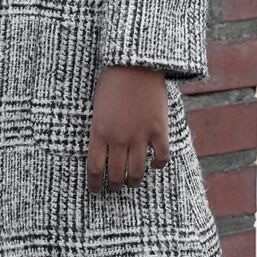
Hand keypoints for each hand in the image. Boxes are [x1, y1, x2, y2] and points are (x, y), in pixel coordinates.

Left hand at [86, 65, 168, 194]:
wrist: (135, 65)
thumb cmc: (112, 82)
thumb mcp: (98, 108)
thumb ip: (100, 130)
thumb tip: (102, 151)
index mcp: (99, 132)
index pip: (95, 168)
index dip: (95, 184)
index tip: (96, 191)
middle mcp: (118, 138)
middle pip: (116, 174)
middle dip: (115, 185)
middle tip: (115, 188)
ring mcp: (140, 136)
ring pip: (137, 172)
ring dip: (134, 181)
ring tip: (132, 182)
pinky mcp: (158, 131)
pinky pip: (161, 158)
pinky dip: (158, 165)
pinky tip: (156, 165)